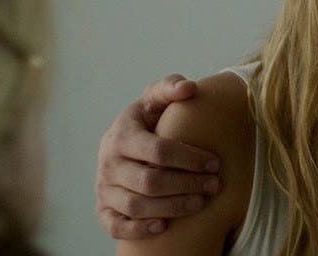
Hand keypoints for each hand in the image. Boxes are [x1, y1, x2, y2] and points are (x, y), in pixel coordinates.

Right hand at [95, 74, 222, 238]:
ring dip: (172, 207)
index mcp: (121, 135)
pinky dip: (138, 229)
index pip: (158, 151)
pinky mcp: (102, 208)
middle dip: (186, 185)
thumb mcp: (155, 99)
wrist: (122, 141)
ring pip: (136, 206)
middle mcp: (108, 163)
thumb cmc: (147, 119)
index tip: (214, 163)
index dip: (189, 159)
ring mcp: (103, 188)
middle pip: (150, 182)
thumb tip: (189, 88)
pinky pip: (116, 226)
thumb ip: (170, 87)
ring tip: (200, 202)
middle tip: (214, 185)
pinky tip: (164, 226)